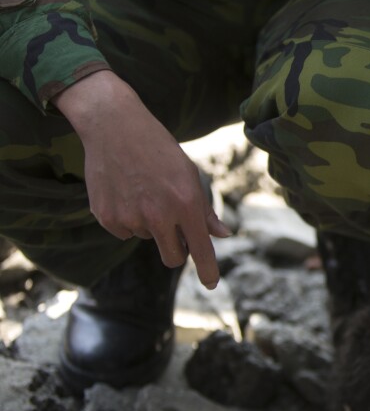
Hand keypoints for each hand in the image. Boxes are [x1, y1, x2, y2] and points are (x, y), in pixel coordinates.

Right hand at [53, 71, 229, 288]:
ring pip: (147, 239)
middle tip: (172, 229)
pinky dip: (127, 219)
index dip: (208, 271)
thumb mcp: (189, 175)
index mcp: (186, 204)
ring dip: (149, 225)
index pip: (201, 250)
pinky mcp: (107, 217)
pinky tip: (125, 192)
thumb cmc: (159, 150)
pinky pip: (124, 232)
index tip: (211, 284)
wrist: (115, 126)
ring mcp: (131, 217)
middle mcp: (159, 215)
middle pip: (173, 258)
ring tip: (143, 191)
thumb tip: (222, 235)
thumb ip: (204, 210)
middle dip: (176, 251)